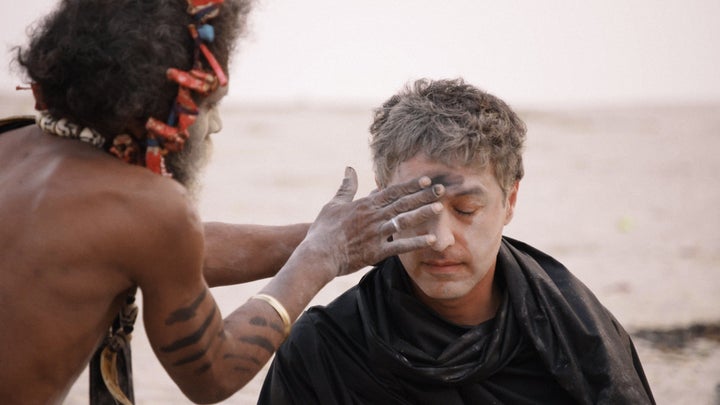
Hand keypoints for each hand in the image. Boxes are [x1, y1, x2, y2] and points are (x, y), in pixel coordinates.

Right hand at [304, 167, 443, 276]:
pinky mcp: (376, 252)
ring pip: (403, 221)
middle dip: (423, 196)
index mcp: (365, 205)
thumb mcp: (334, 204)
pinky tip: (431, 240)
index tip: (426, 180)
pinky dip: (415, 243)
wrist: (318, 254)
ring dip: (422, 214)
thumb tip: (350, 168)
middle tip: (441, 190)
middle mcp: (373, 217)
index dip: (410, 186)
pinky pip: (399, 246)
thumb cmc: (323, 229)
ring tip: (439, 208)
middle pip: (402, 203)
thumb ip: (346, 187)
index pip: (392, 192)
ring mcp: (376, 234)